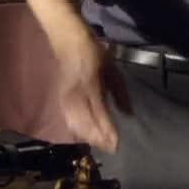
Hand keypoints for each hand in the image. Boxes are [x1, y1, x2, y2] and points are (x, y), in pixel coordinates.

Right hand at [54, 32, 131, 151]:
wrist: (68, 40)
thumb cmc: (94, 53)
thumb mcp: (113, 69)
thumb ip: (120, 93)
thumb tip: (128, 114)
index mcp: (91, 84)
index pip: (100, 113)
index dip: (108, 131)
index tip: (117, 144)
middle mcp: (77, 93)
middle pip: (85, 123)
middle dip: (98, 139)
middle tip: (112, 148)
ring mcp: (66, 96)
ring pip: (75, 124)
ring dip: (88, 137)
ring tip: (101, 144)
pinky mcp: (60, 98)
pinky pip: (68, 119)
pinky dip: (77, 130)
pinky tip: (85, 136)